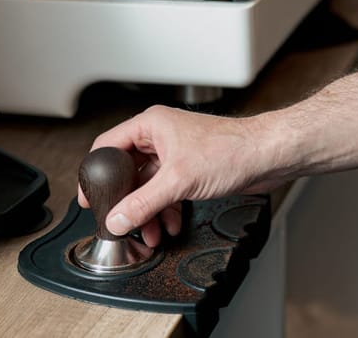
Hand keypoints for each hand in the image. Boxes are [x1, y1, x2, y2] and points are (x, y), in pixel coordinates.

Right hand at [78, 105, 290, 246]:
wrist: (267, 156)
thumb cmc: (232, 149)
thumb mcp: (178, 181)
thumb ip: (143, 203)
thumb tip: (117, 219)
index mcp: (150, 125)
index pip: (108, 146)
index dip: (96, 173)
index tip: (89, 197)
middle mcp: (160, 137)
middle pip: (128, 171)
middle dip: (127, 201)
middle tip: (119, 222)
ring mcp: (175, 154)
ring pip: (148, 186)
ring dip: (148, 211)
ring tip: (149, 232)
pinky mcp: (190, 170)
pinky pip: (166, 192)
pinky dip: (166, 209)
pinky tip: (170, 224)